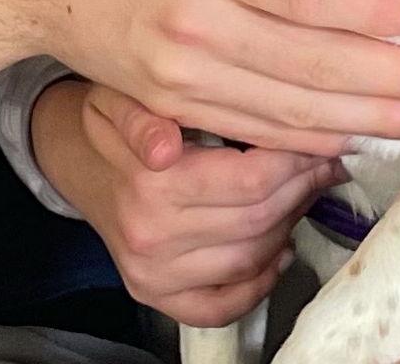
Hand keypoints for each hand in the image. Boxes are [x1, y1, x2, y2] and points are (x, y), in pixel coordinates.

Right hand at [10, 0, 399, 153]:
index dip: (375, 15)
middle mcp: (197, 29)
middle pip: (314, 67)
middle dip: (399, 81)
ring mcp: (185, 81)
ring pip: (295, 113)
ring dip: (373, 120)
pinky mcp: (178, 108)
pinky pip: (259, 133)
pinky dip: (318, 141)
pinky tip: (364, 136)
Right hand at [32, 78, 337, 326]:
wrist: (71, 157)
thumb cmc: (112, 115)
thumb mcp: (121, 94)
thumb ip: (143, 115)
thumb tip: (164, 145)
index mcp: (147, 183)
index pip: (250, 180)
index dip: (298, 159)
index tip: (326, 136)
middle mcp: (150, 236)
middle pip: (258, 219)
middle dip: (303, 186)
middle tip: (328, 159)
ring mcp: (153, 273)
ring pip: (250, 258)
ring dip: (289, 224)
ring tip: (306, 189)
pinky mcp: (154, 295)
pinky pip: (221, 305)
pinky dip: (258, 281)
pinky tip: (278, 248)